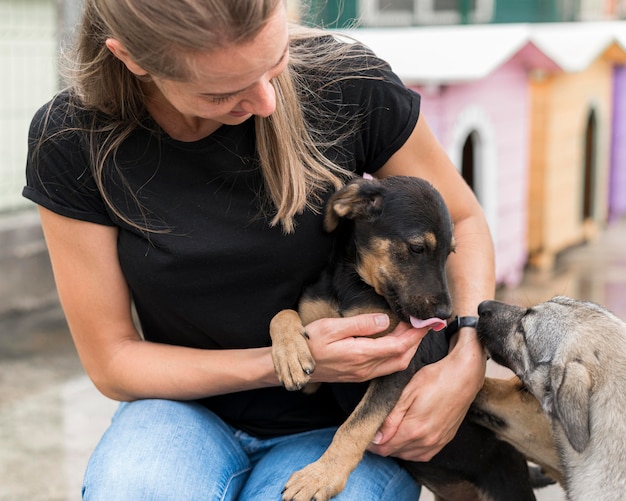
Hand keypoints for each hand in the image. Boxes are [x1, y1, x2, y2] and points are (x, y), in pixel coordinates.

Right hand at [304, 315, 430, 383]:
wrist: (295, 366)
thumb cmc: (310, 343)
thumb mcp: (332, 327)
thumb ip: (360, 324)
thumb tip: (385, 320)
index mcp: (361, 354)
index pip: (398, 345)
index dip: (415, 333)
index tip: (425, 320)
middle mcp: (365, 368)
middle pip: (402, 358)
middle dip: (416, 341)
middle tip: (423, 323)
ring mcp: (363, 374)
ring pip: (396, 365)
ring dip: (408, 349)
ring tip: (413, 330)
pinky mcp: (359, 375)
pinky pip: (386, 368)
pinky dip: (398, 354)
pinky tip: (397, 343)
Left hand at [367, 327, 485, 460]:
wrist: (464, 376)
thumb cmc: (435, 378)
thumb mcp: (407, 392)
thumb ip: (391, 418)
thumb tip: (377, 438)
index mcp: (414, 430)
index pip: (384, 448)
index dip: (371, 442)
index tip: (365, 431)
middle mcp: (426, 441)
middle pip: (394, 453)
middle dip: (382, 444)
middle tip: (375, 428)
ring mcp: (437, 443)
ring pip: (408, 455)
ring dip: (396, 447)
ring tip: (389, 430)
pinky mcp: (445, 440)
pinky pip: (422, 454)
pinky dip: (411, 449)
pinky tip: (407, 436)